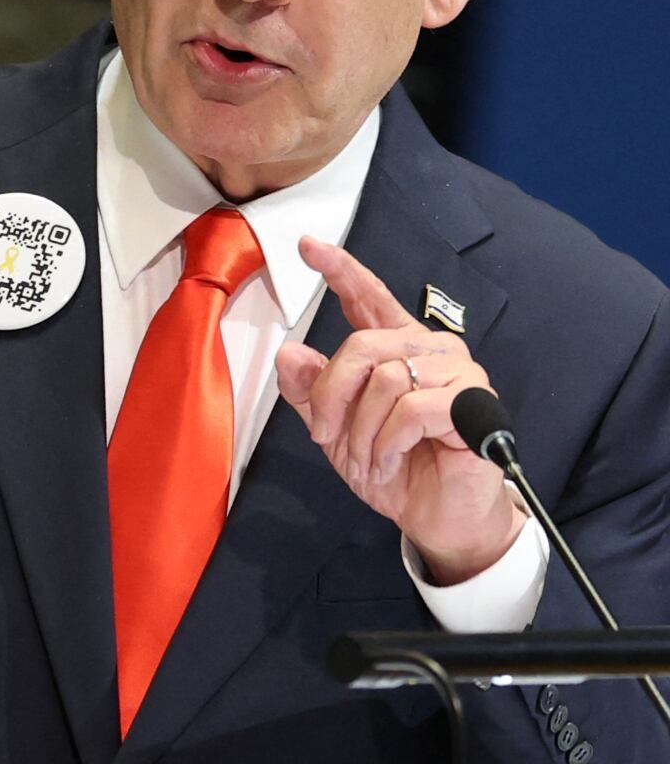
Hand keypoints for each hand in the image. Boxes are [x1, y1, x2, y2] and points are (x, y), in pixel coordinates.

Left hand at [274, 237, 523, 583]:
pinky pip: (411, 410)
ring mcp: (459, 373)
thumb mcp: (336, 431)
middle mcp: (431, 349)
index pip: (367, 299)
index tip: (308, 245)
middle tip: (326, 435)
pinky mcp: (475, 404)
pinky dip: (388, 442)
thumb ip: (311, 392)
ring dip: (361, 430)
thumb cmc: (394, 467)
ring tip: (368, 458)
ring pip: (385, 380)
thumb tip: (288, 353)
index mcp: (398, 347)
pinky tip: (391, 460)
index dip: (340, 270)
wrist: (437, 517)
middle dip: (332, 397)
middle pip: (362, 346)